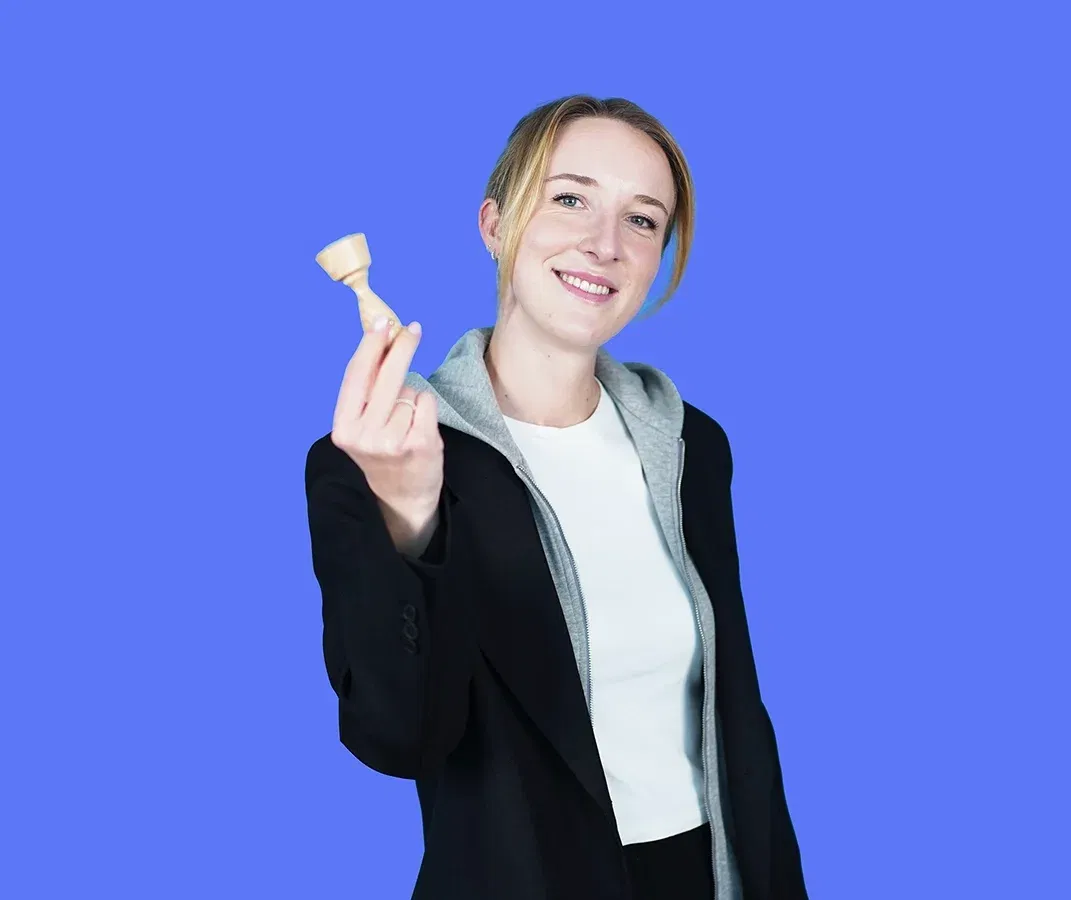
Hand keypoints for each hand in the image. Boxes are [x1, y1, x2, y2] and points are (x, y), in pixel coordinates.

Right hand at [331, 317, 443, 550]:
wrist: (401, 500)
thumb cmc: (383, 455)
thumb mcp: (363, 427)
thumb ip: (367, 392)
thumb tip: (381, 341)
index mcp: (344, 428)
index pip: (356, 377)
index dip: (370, 346)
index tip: (382, 323)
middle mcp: (364, 436)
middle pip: (386, 376)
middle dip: (401, 347)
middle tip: (413, 329)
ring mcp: (392, 441)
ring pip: (410, 391)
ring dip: (413, 397)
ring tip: (407, 421)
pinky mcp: (420, 444)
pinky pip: (427, 404)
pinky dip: (427, 408)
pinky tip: (420, 426)